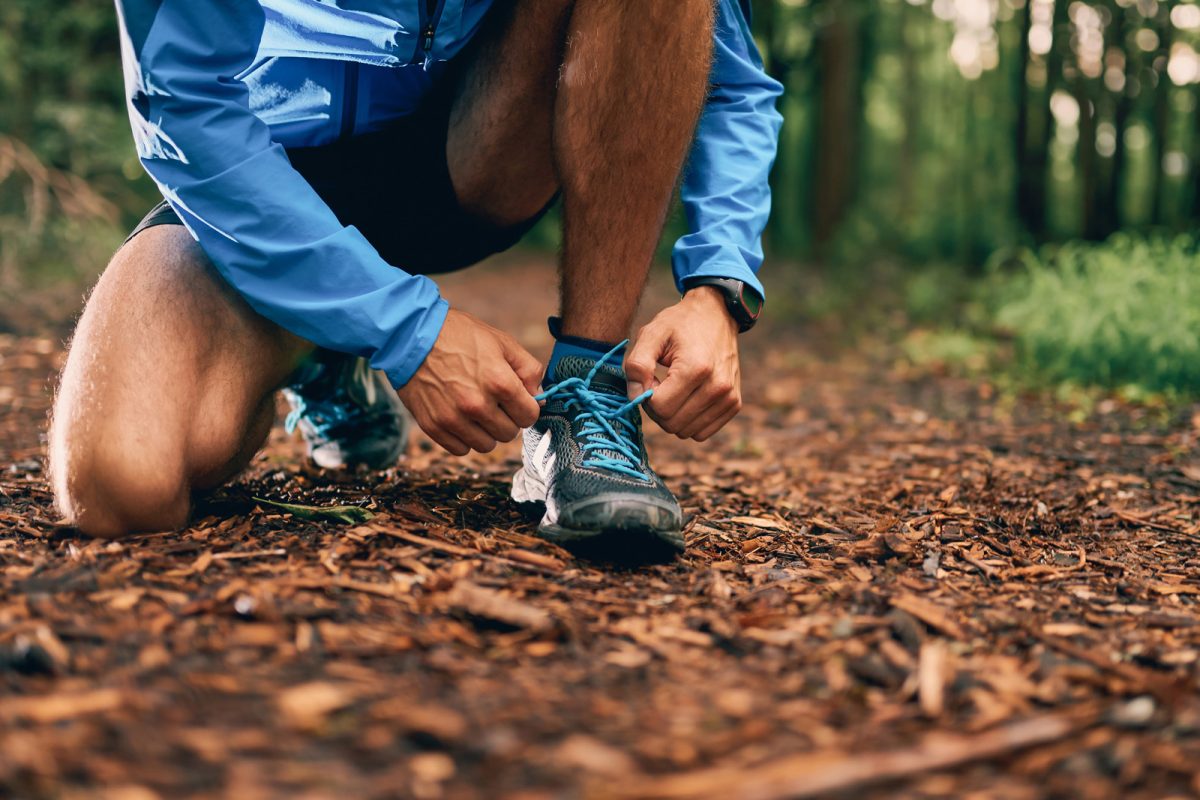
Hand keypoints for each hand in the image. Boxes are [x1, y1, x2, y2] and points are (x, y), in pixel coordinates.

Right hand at [398, 309, 541, 455]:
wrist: (411, 336)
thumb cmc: (460, 336)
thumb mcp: (502, 342)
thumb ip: (529, 370)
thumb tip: (539, 398)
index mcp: (499, 382)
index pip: (529, 416)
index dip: (526, 407)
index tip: (516, 400)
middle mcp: (477, 404)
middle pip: (510, 433)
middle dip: (507, 419)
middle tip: (494, 401)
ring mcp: (453, 418)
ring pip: (487, 445)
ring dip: (486, 431)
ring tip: (476, 409)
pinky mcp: (434, 427)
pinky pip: (461, 449)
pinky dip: (464, 437)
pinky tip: (460, 417)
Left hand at [624, 287, 741, 440]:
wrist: (716, 314)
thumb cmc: (680, 324)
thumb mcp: (652, 334)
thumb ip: (637, 365)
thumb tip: (635, 397)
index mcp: (696, 369)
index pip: (660, 408)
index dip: (647, 396)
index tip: (652, 377)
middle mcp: (717, 386)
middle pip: (672, 424)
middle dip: (658, 408)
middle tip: (661, 383)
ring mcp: (729, 397)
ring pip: (685, 432)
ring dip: (673, 415)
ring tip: (675, 388)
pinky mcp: (733, 404)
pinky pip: (701, 432)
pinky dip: (689, 420)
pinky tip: (688, 397)